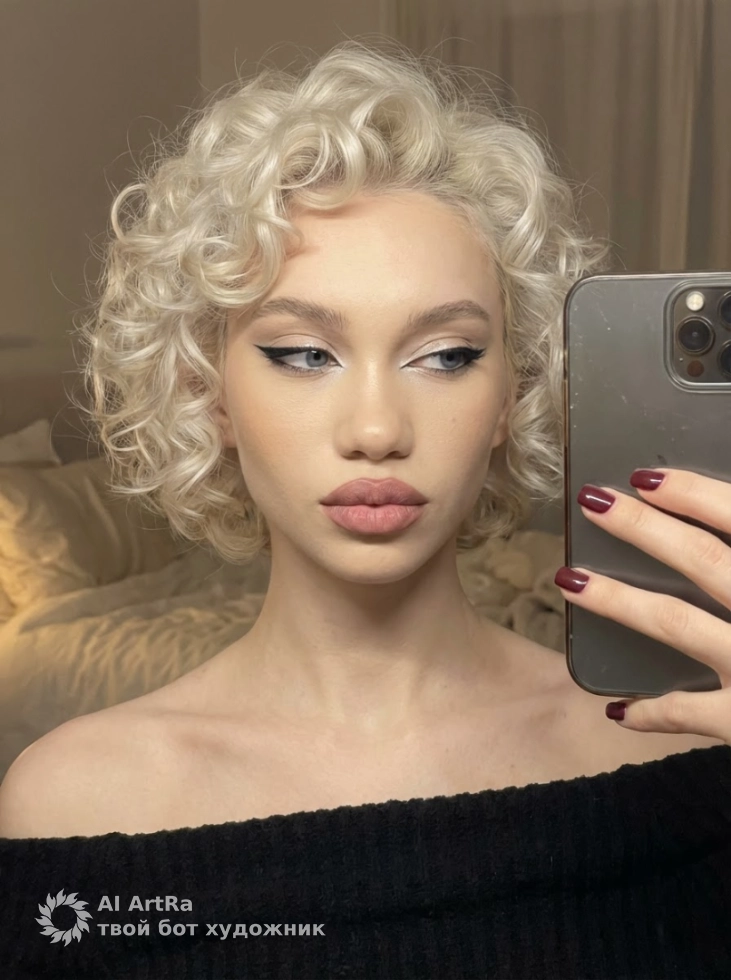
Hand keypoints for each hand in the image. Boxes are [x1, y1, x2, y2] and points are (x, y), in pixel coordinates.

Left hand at [554, 468, 730, 743]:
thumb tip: (725, 521)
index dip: (695, 495)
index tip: (646, 477)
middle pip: (706, 562)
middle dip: (644, 530)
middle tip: (593, 502)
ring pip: (680, 625)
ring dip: (620, 602)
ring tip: (571, 581)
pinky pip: (693, 715)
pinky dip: (654, 712)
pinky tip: (619, 709)